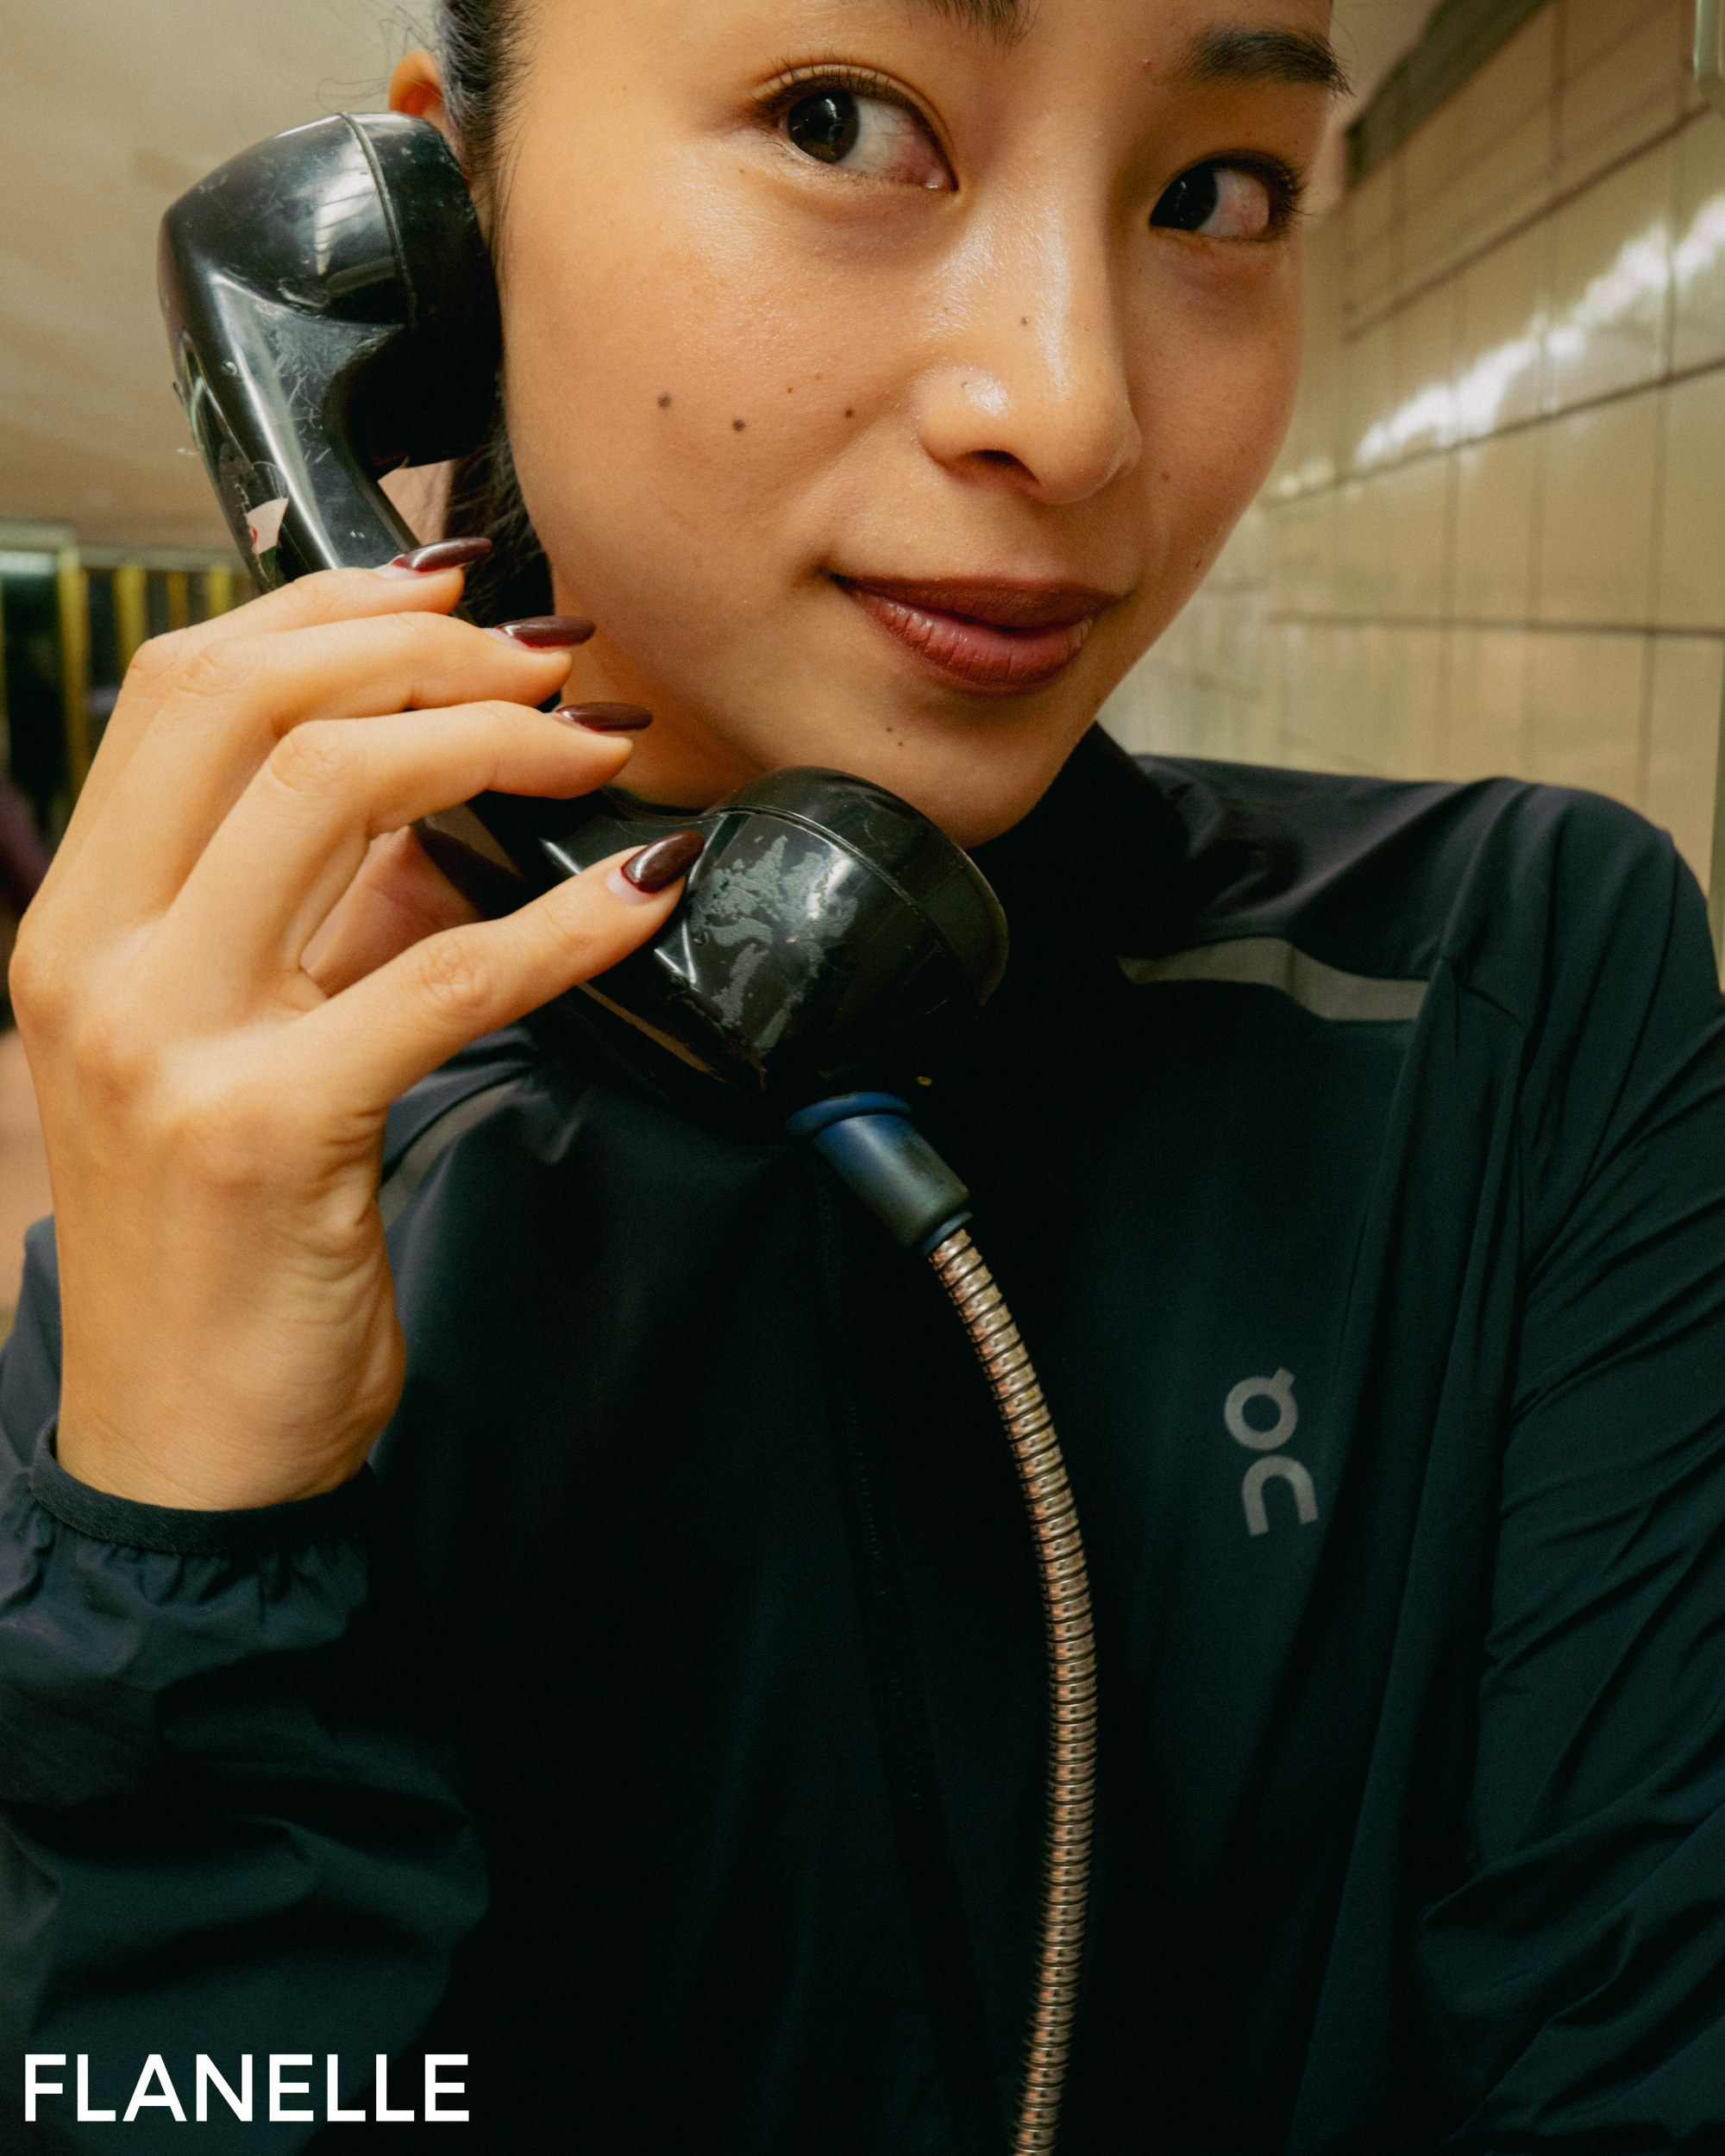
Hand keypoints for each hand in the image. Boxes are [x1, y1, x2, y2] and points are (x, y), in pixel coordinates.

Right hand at [12, 560, 689, 1509]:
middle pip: (247, 702)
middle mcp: (95, 960)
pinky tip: (646, 892)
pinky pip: (444, 971)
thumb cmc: (224, 1248)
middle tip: (550, 663)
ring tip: (596, 746)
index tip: (449, 592)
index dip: (325, 608)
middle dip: (419, 649)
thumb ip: (331, 920)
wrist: (187, 1445)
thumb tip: (464, 800)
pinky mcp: (269, 1127)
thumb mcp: (253, 1046)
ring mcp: (166, 1039)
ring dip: (494, 742)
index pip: (181, 689)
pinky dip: (567, 917)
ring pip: (333, 792)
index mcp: (80, 922)